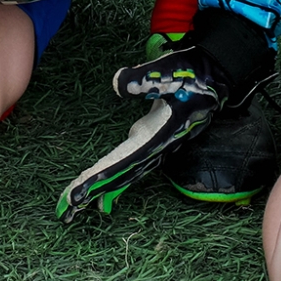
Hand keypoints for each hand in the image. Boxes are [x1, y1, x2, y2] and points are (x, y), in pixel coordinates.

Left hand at [57, 48, 226, 221]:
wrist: (214, 76)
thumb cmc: (190, 73)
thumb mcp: (168, 71)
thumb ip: (143, 79)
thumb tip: (118, 84)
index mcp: (157, 135)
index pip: (122, 161)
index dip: (99, 178)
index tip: (78, 194)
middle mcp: (156, 147)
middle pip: (120, 174)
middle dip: (93, 190)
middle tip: (66, 210)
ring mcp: (154, 147)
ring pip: (124, 173)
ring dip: (100, 188)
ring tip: (75, 206)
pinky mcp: (151, 141)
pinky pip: (128, 165)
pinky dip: (112, 177)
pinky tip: (101, 189)